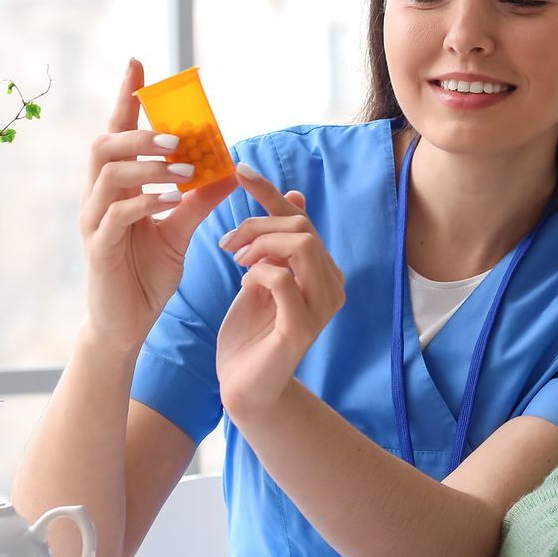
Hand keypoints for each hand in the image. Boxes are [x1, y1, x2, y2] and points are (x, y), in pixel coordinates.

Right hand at [81, 59, 238, 354]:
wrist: (128, 325)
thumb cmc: (148, 275)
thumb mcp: (181, 230)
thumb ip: (200, 199)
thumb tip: (230, 167)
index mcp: (116, 188)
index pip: (116, 132)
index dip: (125, 97)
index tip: (139, 63)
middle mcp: (97, 199)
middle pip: (104, 145)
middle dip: (141, 133)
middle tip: (179, 137)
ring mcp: (94, 222)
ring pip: (108, 174)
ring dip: (148, 166)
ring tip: (184, 171)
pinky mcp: (99, 249)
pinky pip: (117, 213)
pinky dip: (145, 201)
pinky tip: (171, 200)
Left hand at [215, 163, 344, 418]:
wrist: (245, 386)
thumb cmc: (251, 332)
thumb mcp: (260, 276)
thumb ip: (276, 243)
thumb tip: (295, 195)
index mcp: (323, 271)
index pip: (301, 219)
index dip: (270, 192)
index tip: (238, 169)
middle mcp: (331, 286)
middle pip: (302, 229)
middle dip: (257, 225)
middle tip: (225, 243)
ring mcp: (321, 308)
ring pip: (302, 247)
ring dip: (260, 244)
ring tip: (234, 259)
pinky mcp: (302, 328)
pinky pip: (282, 280)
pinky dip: (258, 272)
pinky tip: (244, 283)